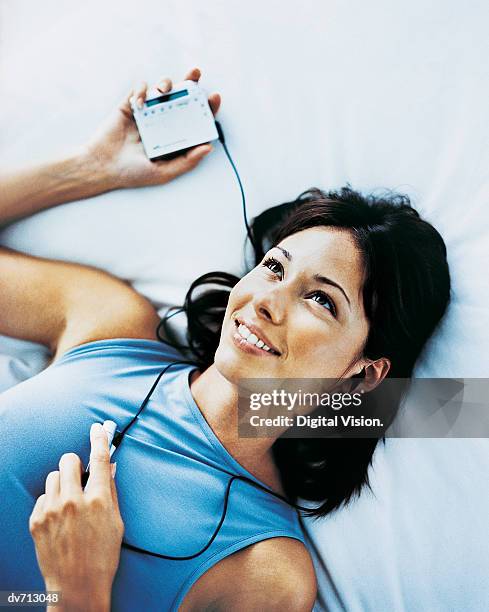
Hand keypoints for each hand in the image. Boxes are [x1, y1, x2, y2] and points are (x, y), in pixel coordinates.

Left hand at [29, 423, 123, 611]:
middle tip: (80, 476)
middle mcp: (73, 502)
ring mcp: (52, 511)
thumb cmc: (102, 556)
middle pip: (68, 460)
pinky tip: (59, 519)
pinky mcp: (36, 521)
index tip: (98, 428)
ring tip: (69, 502)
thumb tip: (109, 466)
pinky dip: (51, 502)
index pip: (99, 459)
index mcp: (98, 500)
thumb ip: (111, 490)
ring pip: (54, 476)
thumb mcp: (116, 521)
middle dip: (75, 464)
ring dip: (63, 483)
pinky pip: (43, 497)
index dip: (99, 439)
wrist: (77, 588)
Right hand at [84, 67, 220, 189]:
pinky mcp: (131, 105)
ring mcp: (148, 112)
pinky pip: (140, 88)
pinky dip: (142, 90)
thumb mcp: (164, 172)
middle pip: (182, 97)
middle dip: (191, 82)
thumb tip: (209, 147)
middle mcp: (164, 121)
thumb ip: (187, 161)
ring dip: (166, 83)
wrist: (102, 167)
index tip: (214, 98)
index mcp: (175, 136)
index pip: (195, 118)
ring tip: (164, 91)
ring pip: (163, 88)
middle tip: (196, 73)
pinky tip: (140, 102)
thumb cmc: (133, 173)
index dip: (206, 107)